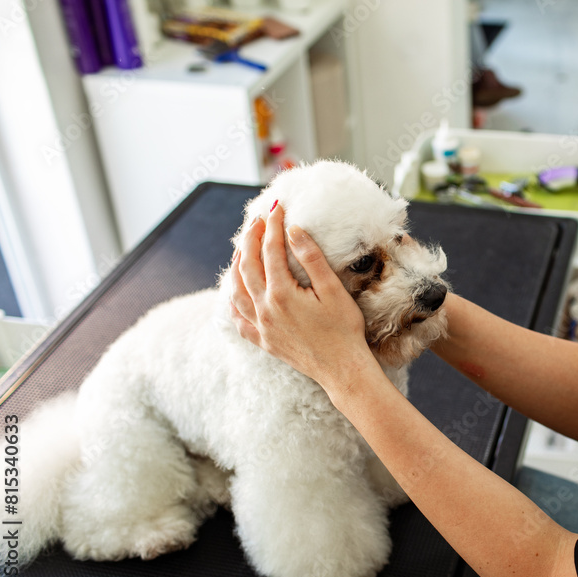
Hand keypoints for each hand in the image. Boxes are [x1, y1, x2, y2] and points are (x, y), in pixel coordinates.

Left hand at [229, 203, 376, 391]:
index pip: (270, 250)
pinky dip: (233, 301)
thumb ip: (311, 258)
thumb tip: (294, 230)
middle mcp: (264, 309)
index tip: (277, 208)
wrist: (342, 369)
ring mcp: (261, 327)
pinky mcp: (263, 341)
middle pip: (247, 266)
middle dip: (250, 238)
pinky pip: (238, 318)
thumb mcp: (332, 290)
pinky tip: (235, 292)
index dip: (273, 226)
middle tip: (257, 220)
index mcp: (281, 294)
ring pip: (236, 290)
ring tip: (243, 248)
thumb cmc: (344, 329)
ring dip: (236, 265)